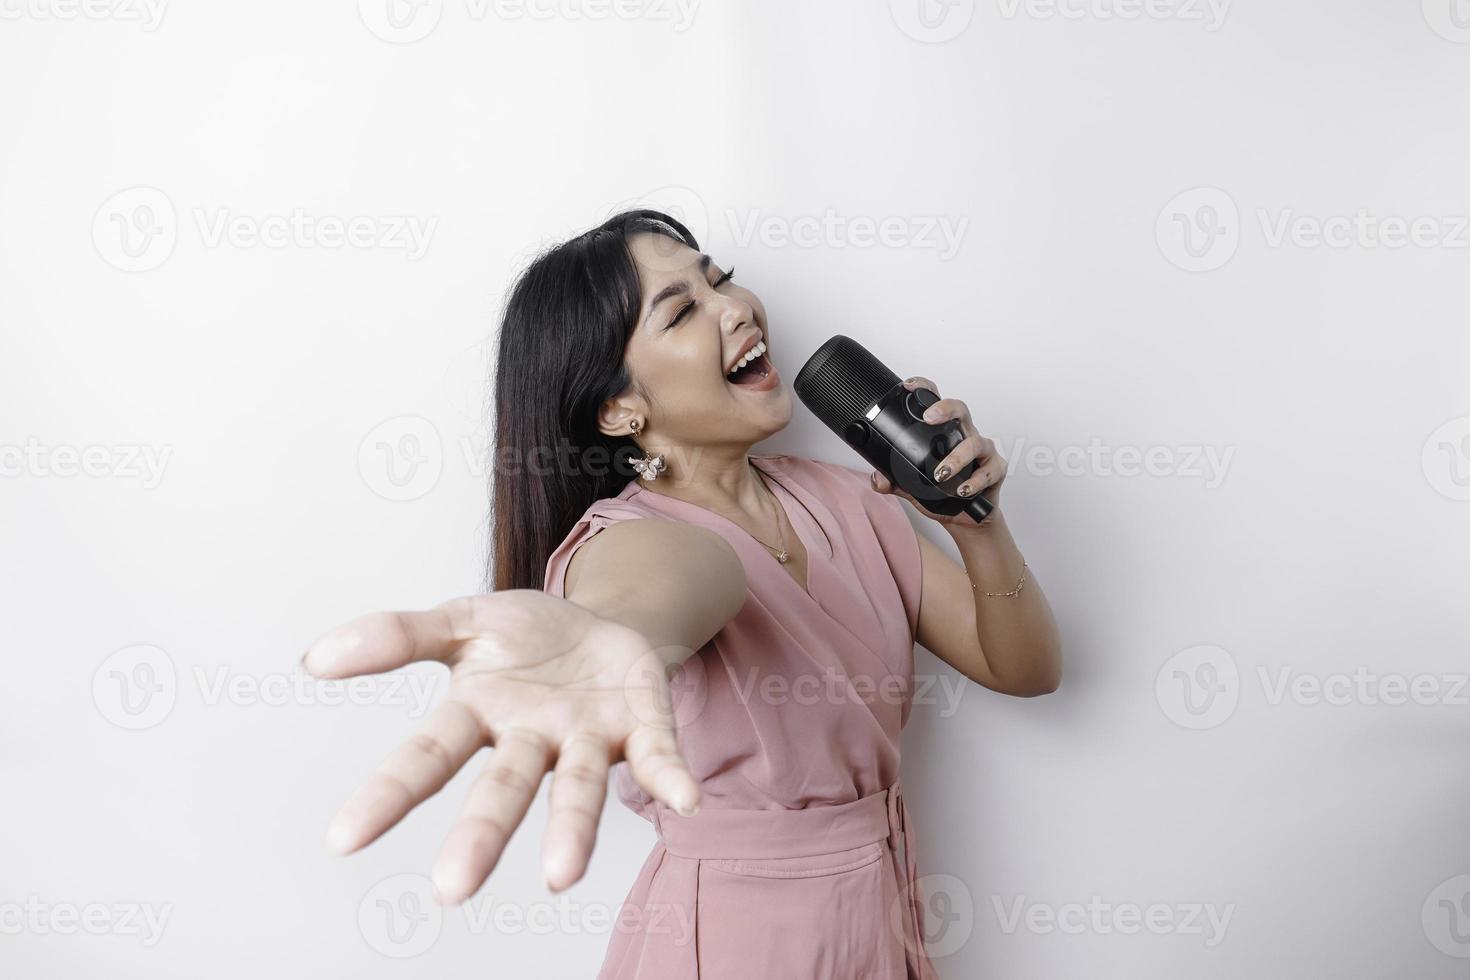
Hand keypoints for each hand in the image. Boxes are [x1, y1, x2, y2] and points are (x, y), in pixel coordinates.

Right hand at [302, 588, 700, 901]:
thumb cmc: (526, 637)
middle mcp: (531, 740)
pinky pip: (657, 756)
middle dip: (480, 836)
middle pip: (501, 789)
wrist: (605, 623)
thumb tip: (313, 657)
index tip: (343, 838)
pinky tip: (686, 801)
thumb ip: (398, 634)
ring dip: (573, 831)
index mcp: (478, 713)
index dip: (388, 793)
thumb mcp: (463, 616)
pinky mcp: (643, 727)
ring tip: (563, 874)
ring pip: (577, 788)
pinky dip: (670, 779)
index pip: (426, 755)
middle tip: (452, 889)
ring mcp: (588, 738)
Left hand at [869, 375, 1006, 526]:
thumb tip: (877, 479)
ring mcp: (982, 452)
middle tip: (930, 418)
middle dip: (946, 409)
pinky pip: (989, 471)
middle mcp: (964, 436)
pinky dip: (975, 481)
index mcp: (945, 434)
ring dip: (957, 458)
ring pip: (975, 442)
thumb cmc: (943, 495)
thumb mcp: (914, 488)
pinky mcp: (995, 470)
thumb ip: (895, 482)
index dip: (924, 389)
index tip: (908, 386)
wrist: (966, 519)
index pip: (936, 402)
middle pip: (961, 410)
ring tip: (941, 474)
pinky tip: (962, 490)